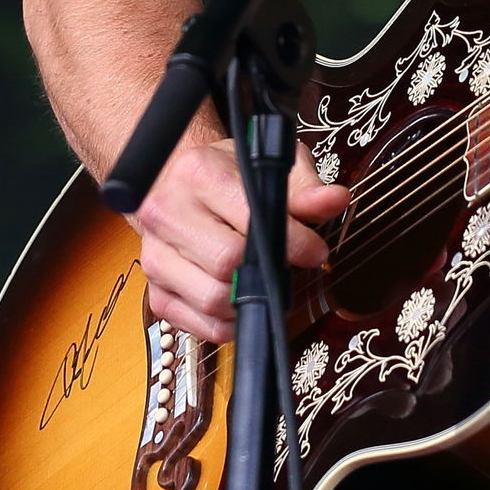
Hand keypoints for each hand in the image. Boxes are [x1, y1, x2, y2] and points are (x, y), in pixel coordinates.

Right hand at [131, 137, 349, 341]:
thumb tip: (334, 200)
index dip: (290, 240)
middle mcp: (166, 212)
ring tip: (270, 282)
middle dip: (269, 271)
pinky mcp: (156, 291)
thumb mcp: (269, 164)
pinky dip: (230, 323)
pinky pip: (198, 325)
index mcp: (197, 172)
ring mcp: (155, 256)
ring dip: (250, 300)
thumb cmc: (228, 172)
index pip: (248, 219)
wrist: (176, 182)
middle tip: (292, 267)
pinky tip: (247, 302)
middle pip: (226, 263)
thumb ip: (304, 187)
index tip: (315, 250)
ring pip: (211, 298)